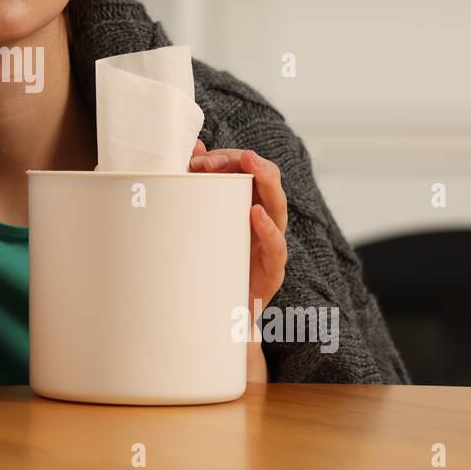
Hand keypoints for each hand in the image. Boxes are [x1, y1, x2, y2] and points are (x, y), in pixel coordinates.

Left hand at [188, 140, 288, 381]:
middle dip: (248, 162)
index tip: (199, 158)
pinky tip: (255, 214)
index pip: (249, 169)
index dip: (229, 157)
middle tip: (229, 154)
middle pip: (268, 182)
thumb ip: (197, 187)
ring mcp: (270, 246)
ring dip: (265, 182)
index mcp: (247, 207)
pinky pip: (277, 249)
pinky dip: (268, 230)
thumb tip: (192, 148)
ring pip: (278, 207)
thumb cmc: (209, 266)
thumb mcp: (199, 224)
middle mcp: (264, 223)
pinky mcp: (271, 273)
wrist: (214, 320)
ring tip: (251, 164)